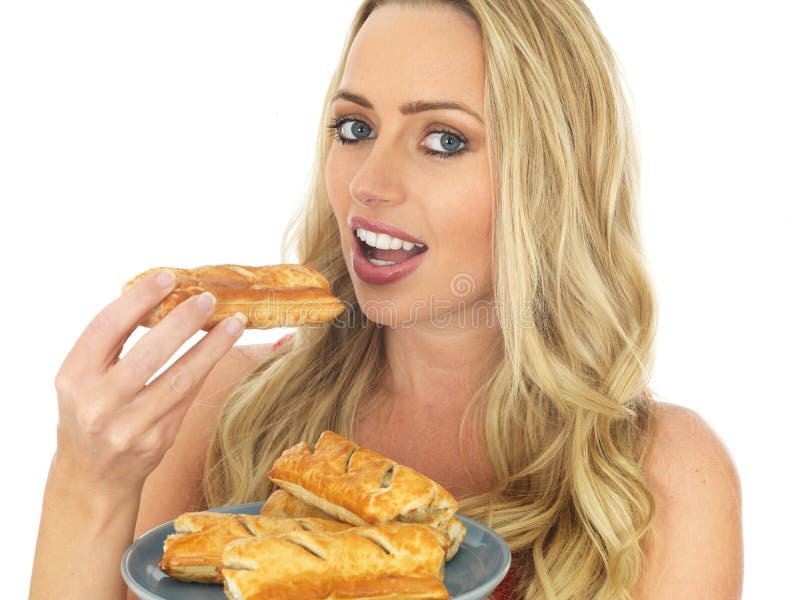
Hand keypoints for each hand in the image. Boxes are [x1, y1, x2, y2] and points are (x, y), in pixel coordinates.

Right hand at [52, 269, 245, 495]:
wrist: (92, 475)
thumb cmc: (93, 410)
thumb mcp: (85, 377)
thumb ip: (113, 344)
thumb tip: (161, 296)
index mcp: (73, 378)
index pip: (107, 328)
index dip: (139, 299)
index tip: (167, 277)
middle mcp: (97, 405)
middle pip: (148, 354)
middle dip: (182, 321)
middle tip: (208, 298)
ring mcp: (128, 427)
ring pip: (179, 378)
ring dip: (211, 346)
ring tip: (234, 322)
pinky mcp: (156, 442)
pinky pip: (189, 397)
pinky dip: (208, 369)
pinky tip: (223, 348)